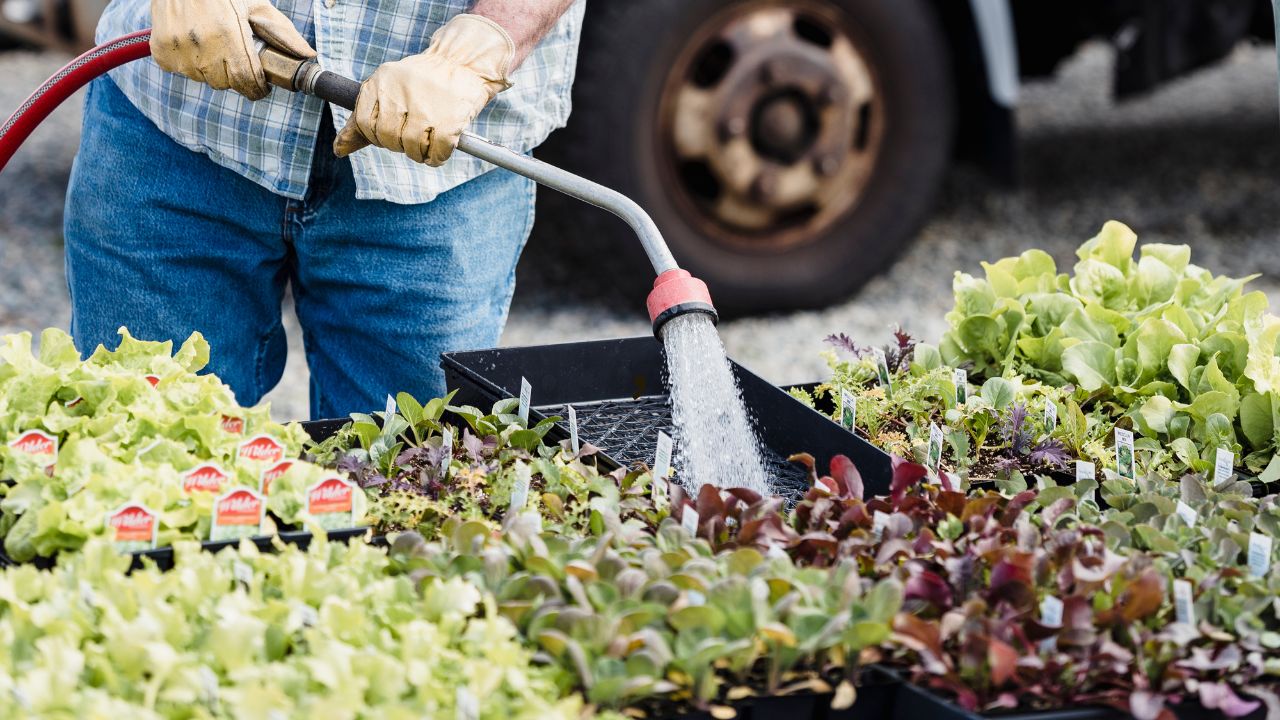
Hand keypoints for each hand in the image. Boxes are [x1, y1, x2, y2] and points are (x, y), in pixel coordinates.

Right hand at [150, 0, 315, 99]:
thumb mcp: (254, 4)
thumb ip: (281, 32)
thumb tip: (307, 55)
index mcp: (228, 35)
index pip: (247, 81)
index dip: (256, 88)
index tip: (260, 86)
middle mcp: (201, 46)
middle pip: (226, 83)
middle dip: (235, 74)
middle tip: (234, 52)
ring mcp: (178, 50)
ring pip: (203, 79)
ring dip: (211, 68)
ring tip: (211, 41)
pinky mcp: (161, 50)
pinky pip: (180, 70)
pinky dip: (188, 62)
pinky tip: (192, 41)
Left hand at [333, 14, 513, 165]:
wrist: (463, 62)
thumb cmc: (423, 81)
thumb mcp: (388, 89)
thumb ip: (362, 120)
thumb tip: (338, 150)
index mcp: (381, 81)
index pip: (363, 123)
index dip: (376, 134)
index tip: (392, 130)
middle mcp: (400, 92)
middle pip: (386, 138)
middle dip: (398, 145)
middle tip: (410, 137)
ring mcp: (426, 107)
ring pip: (410, 147)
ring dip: (418, 153)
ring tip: (426, 142)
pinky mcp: (449, 121)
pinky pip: (436, 152)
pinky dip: (437, 157)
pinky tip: (440, 148)